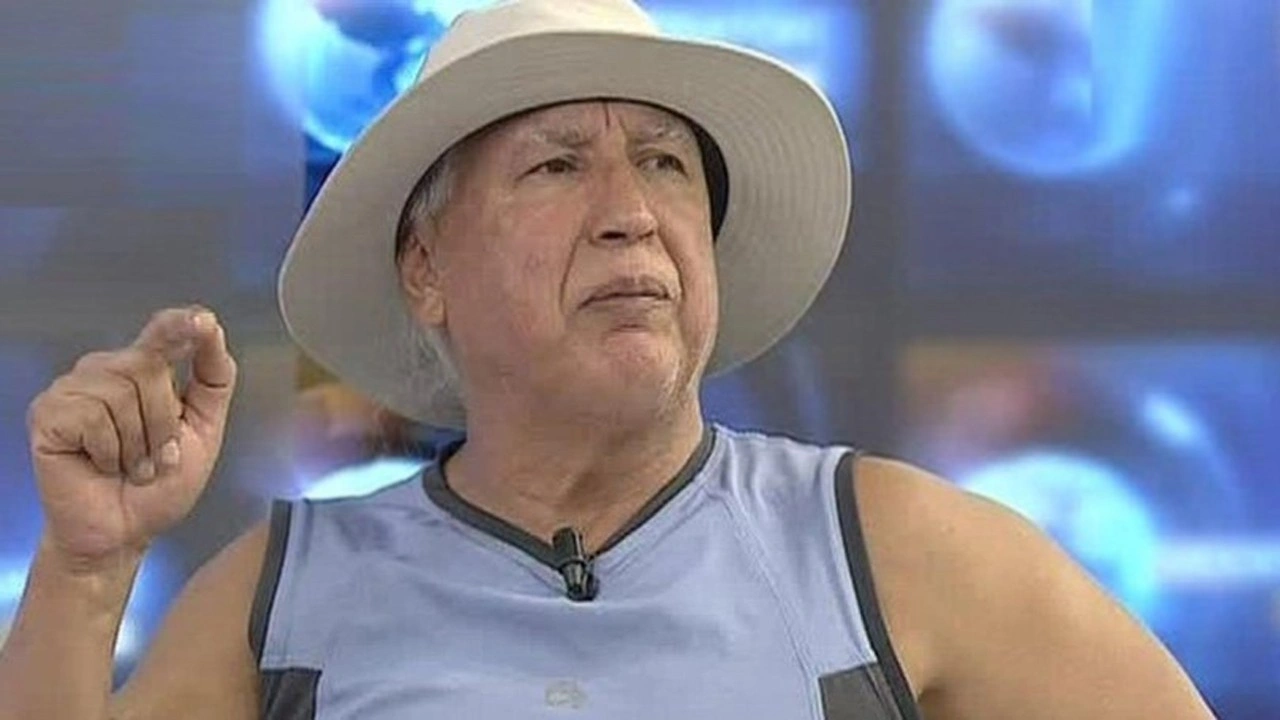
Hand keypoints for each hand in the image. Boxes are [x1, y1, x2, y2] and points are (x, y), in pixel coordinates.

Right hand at [26, 307, 237, 568]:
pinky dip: (109, 451)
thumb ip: (213, 379)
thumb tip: (212, 328)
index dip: (180, 324)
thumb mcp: (204, 430)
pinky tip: (100, 465)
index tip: (202, 321)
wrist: (124, 532)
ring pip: (122, 391)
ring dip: (138, 444)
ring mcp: (73, 388)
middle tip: (156, 458)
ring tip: (129, 466)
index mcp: (145, 370)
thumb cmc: (159, 485)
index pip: (163, 332)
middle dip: (164, 424)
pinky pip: (93, 416)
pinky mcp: (48, 412)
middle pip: (150, 367)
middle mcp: (106, 370)